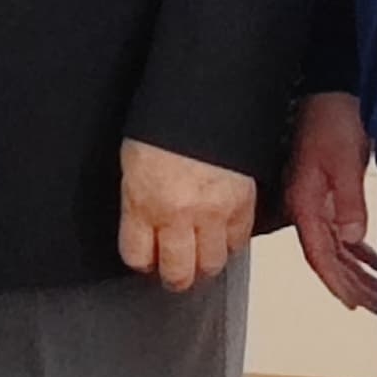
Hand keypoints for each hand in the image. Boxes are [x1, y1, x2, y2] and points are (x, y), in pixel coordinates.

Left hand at [118, 138, 256, 293]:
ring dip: (204, 264)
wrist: (203, 100)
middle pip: (178, 272)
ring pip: (213, 264)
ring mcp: (215, 213)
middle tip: (172, 272)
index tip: (143, 258)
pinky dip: (230, 244)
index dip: (139, 260)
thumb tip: (140, 224)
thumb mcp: (133, 161)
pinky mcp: (244, 206)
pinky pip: (239, 243)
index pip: (137, 255)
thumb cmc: (162, 124)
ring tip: (198, 257)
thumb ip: (137, 198)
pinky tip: (221, 236)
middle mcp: (179, 215)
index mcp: (143, 202)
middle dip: (173, 276)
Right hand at [286, 92, 376, 313]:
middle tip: (376, 305)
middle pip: (327, 256)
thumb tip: (352, 239)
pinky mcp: (328, 192)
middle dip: (351, 284)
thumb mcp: (341, 160)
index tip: (354, 302)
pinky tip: (373, 260)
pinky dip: (358, 250)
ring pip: (335, 247)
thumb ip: (347, 201)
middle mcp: (307, 206)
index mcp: (304, 201)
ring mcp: (317, 201)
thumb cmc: (331, 119)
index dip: (336, 281)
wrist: (330, 92)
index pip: (317, 252)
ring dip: (356, 271)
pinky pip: (341, 232)